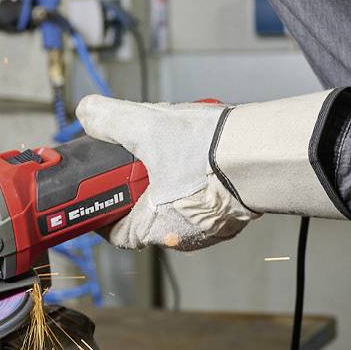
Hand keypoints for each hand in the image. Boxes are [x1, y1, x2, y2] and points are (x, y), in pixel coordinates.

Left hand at [76, 88, 350, 249]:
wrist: (264, 151)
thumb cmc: (208, 151)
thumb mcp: (145, 126)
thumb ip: (110, 120)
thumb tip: (87, 113)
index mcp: (155, 226)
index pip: (117, 232)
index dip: (105, 212)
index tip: (99, 194)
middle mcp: (184, 236)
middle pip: (147, 217)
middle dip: (139, 190)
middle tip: (137, 162)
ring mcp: (212, 227)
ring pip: (179, 208)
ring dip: (170, 182)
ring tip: (171, 150)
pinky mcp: (234, 213)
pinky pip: (207, 201)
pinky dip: (197, 180)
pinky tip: (200, 154)